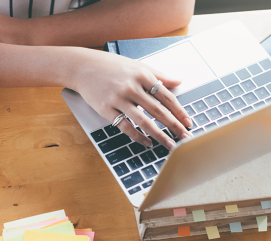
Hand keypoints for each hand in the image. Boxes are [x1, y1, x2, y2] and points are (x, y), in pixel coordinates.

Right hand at [70, 49, 191, 149]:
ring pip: (143, 120)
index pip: (166, 97)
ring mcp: (118, 99)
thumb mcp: (137, 66)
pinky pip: (125, 126)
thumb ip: (159, 75)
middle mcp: (132, 87)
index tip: (188, 122)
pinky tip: (146, 142)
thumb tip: (178, 81)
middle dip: (174, 125)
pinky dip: (137, 136)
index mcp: (142, 75)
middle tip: (185, 137)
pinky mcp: (106, 109)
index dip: (179, 111)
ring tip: (169, 144)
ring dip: (159, 134)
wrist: (82, 66)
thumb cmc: (111, 66)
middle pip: (158, 110)